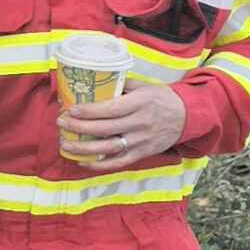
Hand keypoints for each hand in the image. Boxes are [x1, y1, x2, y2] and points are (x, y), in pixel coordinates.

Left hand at [58, 82, 185, 171]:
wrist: (188, 116)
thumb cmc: (160, 98)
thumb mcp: (144, 87)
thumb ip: (120, 87)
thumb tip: (92, 84)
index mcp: (141, 102)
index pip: (112, 109)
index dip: (90, 111)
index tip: (71, 110)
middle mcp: (142, 122)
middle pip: (107, 128)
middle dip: (80, 128)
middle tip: (61, 124)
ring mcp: (143, 140)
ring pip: (110, 148)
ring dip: (85, 149)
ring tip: (65, 146)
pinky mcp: (144, 153)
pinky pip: (119, 162)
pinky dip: (100, 164)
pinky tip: (83, 162)